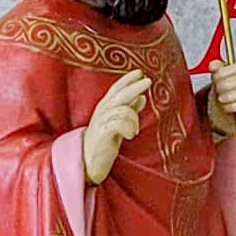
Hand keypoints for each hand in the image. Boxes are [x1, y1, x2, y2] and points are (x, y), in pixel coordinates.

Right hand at [82, 70, 149, 186]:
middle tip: (147, 81)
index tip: (140, 72)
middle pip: (119, 94)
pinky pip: (118, 124)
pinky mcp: (101, 134)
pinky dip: (129, 127)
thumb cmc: (103, 143)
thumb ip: (128, 111)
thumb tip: (142, 97)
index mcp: (105, 108)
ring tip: (134, 131)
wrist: (88, 163)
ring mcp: (100, 122)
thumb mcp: (118, 124)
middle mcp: (102, 112)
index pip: (116, 89)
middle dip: (133, 86)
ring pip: (121, 109)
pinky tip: (130, 135)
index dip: (127, 80)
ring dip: (133, 118)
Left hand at [208, 59, 235, 123]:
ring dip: (229, 96)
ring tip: (220, 98)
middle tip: (217, 89)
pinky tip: (226, 106)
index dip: (228, 71)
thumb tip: (213, 65)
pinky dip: (233, 106)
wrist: (230, 102)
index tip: (216, 77)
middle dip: (227, 84)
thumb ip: (217, 67)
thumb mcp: (221, 74)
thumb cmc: (227, 85)